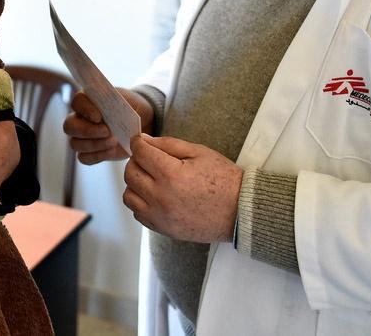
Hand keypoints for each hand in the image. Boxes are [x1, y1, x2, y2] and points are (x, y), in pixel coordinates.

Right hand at [62, 88, 153, 164]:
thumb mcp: (128, 101)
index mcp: (87, 101)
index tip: (99, 116)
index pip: (77, 101)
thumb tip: (111, 108)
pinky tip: (111, 151)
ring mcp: (82, 137)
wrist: (139, 124)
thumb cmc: (130, 109)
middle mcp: (80, 119)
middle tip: (106, 131)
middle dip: (87, 131)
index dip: (85, 109)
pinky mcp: (89, 152)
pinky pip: (84, 158)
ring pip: (75, 144)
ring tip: (114, 142)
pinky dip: (97, 156)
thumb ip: (118, 102)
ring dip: (94, 144)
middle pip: (69, 126)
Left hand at [123, 134, 241, 242]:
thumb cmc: (224, 180)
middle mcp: (161, 197)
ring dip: (135, 183)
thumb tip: (143, 140)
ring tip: (151, 178)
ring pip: (129, 195)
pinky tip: (155, 195)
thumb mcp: (198, 152)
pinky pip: (138, 213)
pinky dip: (141, 202)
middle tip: (148, 158)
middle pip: (130, 173)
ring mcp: (160, 216)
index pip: (140, 153)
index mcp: (171, 175)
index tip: (140, 141)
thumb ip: (167, 144)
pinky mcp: (163, 229)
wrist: (241, 212)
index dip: (138, 143)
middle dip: (136, 161)